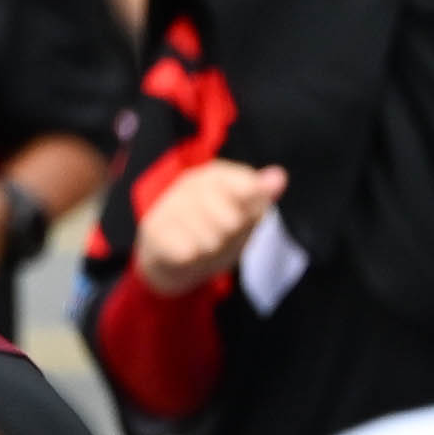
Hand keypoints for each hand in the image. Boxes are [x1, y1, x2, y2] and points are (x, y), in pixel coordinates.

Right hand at [132, 155, 293, 297]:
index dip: (251, 208)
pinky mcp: (154, 229)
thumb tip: (279, 176)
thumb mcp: (245, 218)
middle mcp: (190, 184)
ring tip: (204, 244)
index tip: (245, 216)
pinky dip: (192, 258)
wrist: (174, 259)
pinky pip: (188, 251)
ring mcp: (169, 204)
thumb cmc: (216, 233)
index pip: (245, 183)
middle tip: (222, 234)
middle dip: (232, 236)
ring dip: (212, 248)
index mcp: (215, 175)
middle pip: (230, 219)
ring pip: (209, 238)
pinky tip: (186, 252)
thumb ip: (261, 198)